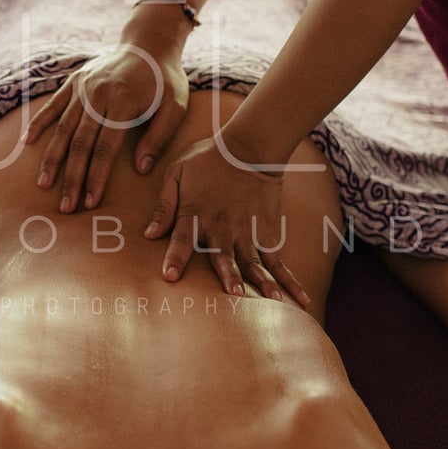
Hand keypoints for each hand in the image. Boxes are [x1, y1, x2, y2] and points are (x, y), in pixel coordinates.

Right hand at [25, 42, 189, 210]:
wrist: (149, 42)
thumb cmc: (165, 79)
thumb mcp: (175, 105)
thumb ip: (159, 137)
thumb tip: (141, 169)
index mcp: (123, 101)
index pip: (105, 147)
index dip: (96, 176)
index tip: (89, 201)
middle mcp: (97, 94)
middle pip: (80, 143)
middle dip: (72, 177)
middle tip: (66, 206)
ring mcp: (82, 87)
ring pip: (63, 128)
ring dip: (52, 159)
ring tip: (43, 184)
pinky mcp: (74, 81)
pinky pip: (53, 105)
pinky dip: (39, 123)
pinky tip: (27, 143)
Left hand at [144, 134, 308, 305]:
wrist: (250, 147)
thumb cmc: (208, 159)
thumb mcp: (176, 174)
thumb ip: (163, 206)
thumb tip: (148, 234)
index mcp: (195, 214)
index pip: (182, 240)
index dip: (175, 258)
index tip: (170, 276)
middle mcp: (222, 227)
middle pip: (224, 256)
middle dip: (228, 275)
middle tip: (233, 295)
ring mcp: (247, 231)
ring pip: (254, 262)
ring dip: (262, 282)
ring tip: (272, 301)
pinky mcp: (268, 232)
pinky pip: (278, 260)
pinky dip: (289, 279)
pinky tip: (299, 298)